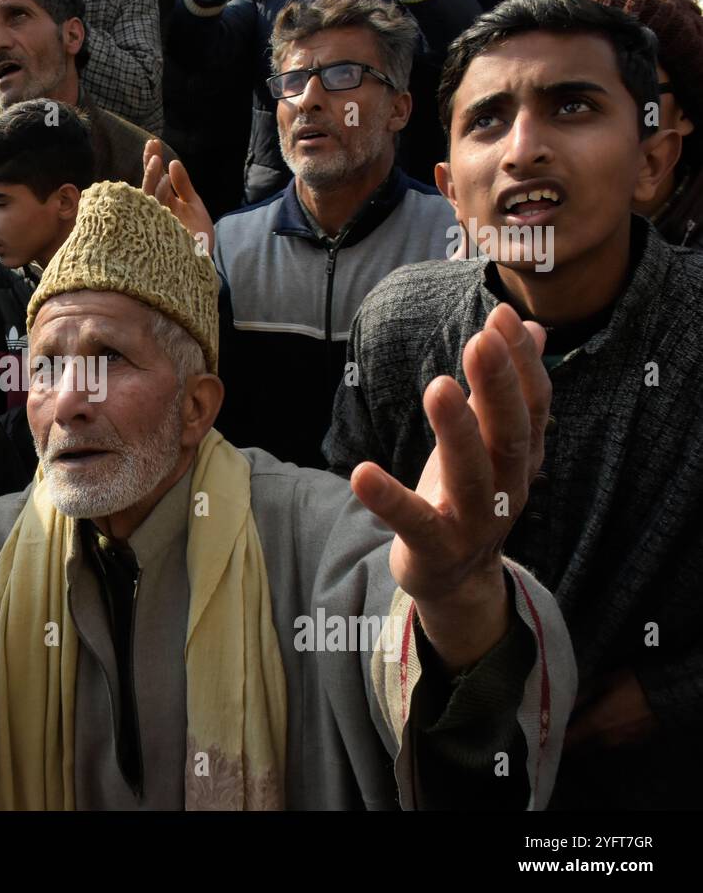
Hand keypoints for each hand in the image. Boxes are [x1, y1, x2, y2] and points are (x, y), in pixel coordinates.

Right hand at [142, 139, 214, 256]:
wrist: (203, 263)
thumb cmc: (197, 238)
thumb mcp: (193, 205)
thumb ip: (184, 185)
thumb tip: (173, 163)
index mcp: (162, 204)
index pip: (154, 180)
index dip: (152, 162)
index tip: (153, 143)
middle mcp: (155, 212)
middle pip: (147, 186)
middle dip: (149, 167)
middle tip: (152, 148)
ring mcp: (155, 223)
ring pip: (147, 198)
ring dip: (152, 179)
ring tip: (158, 161)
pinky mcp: (158, 234)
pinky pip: (153, 213)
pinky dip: (158, 197)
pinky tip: (165, 183)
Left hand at [350, 304, 550, 669]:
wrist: (456, 577)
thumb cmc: (469, 493)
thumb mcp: (490, 441)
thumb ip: (506, 387)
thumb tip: (531, 326)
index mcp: (521, 457)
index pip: (532, 404)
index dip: (522, 362)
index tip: (503, 315)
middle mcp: (508, 487)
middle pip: (509, 433)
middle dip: (498, 386)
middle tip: (481, 341)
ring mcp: (473, 521)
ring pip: (470, 474)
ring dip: (456, 430)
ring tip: (439, 386)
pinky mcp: (433, 546)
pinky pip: (411, 521)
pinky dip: (387, 498)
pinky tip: (361, 472)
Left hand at [565, 669, 658, 749]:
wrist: (667, 694)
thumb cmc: (631, 685)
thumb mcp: (602, 683)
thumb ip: (582, 695)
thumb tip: (566, 704)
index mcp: (596, 723)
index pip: (571, 739)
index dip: (558, 739)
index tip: (547, 737)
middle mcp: (607, 738)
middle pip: (583, 744)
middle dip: (572, 739)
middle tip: (562, 730)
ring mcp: (623, 742)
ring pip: (598, 743)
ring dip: (589, 738)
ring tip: (581, 727)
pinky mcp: (635, 741)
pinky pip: (614, 741)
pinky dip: (605, 736)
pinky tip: (605, 725)